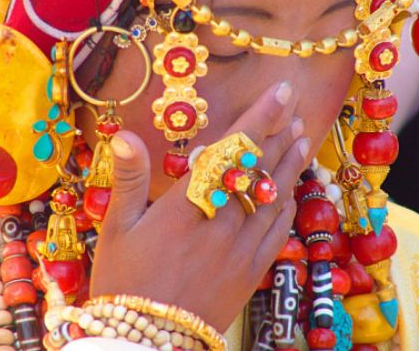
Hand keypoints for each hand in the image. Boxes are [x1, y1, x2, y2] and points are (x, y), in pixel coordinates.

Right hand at [90, 81, 310, 331]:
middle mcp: (222, 222)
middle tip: (295, 108)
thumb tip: (125, 135)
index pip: (232, 151)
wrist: (148, 342)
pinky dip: (290, 204)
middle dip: (280, 133)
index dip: (259, 117)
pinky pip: (280, 230)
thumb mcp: (117, 229)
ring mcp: (242, 248)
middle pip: (261, 168)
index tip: (280, 92)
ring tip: (302, 137)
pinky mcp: (253, 271)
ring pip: (276, 196)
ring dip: (291, 163)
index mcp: (186, 207)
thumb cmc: (125, 282)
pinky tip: (294, 189)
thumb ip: (129, 179)